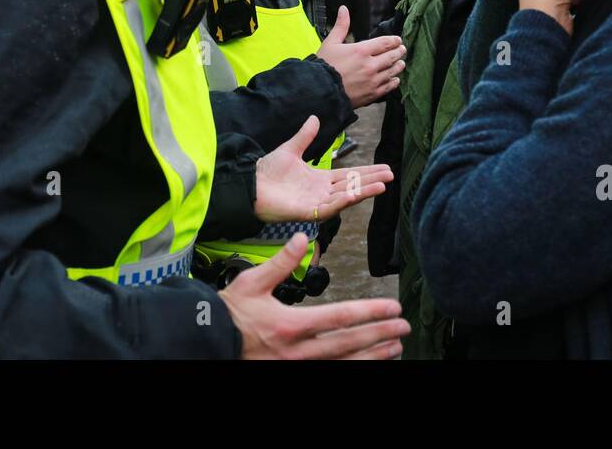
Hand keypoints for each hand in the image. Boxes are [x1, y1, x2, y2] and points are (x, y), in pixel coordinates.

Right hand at [221, 233, 408, 358]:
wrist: (207, 343)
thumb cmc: (230, 313)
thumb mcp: (251, 282)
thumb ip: (280, 262)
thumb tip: (303, 238)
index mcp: (291, 325)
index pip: (341, 318)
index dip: (371, 313)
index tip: (392, 307)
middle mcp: (299, 350)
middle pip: (349, 344)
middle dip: (380, 335)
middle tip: (404, 327)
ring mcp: (298, 366)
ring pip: (344, 363)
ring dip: (373, 356)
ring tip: (395, 348)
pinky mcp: (294, 373)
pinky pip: (331, 372)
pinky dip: (354, 367)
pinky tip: (368, 362)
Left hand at [254, 116, 392, 223]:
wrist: (250, 184)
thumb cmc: (268, 171)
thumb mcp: (291, 149)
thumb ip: (305, 136)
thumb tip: (315, 118)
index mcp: (320, 179)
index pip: (349, 175)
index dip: (367, 172)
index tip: (385, 167)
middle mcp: (322, 192)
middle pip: (352, 186)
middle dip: (372, 181)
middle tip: (391, 176)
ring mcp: (316, 203)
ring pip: (345, 197)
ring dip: (364, 191)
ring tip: (383, 185)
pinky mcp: (307, 212)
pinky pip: (329, 207)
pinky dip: (343, 201)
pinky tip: (356, 194)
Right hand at [316, 6, 404, 106]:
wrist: (320, 92)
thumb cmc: (323, 67)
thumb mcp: (330, 43)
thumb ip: (341, 26)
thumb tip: (344, 10)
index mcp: (361, 51)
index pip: (385, 42)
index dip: (394, 40)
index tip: (398, 40)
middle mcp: (370, 65)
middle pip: (391, 56)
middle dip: (399, 51)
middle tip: (402, 49)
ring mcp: (372, 81)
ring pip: (392, 71)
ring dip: (398, 66)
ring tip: (401, 63)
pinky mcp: (372, 94)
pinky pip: (388, 87)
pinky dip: (394, 82)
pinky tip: (395, 80)